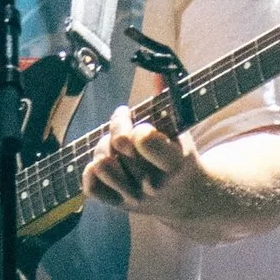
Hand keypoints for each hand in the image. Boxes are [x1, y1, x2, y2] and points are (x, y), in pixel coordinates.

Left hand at [79, 101, 203, 221]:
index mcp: (173, 164)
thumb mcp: (182, 133)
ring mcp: (135, 198)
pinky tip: (106, 159)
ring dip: (103, 145)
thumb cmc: (181, 157)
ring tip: (114, 141)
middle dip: (118, 124)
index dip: (137, 124)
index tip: (139, 120)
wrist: (188, 198)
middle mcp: (153, 184)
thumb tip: (158, 73)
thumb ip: (169, 103)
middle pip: (119, 145)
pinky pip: (91, 188)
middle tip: (123, 118)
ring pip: (102, 164)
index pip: (144, 140)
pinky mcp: (120, 206)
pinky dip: (91, 171)